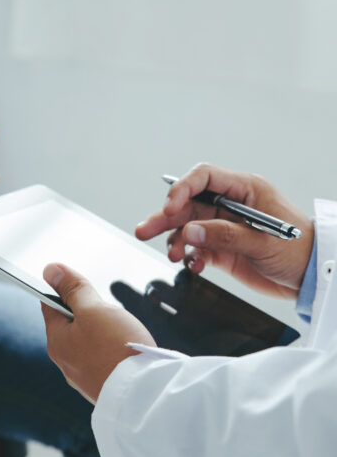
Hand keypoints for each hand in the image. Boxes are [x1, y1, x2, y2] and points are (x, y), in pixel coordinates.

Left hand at [41, 263, 155, 403]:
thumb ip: (73, 289)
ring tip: (121, 331)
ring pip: (89, 340)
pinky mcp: (103, 386)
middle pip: (71, 323)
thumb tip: (50, 270)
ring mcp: (84, 376)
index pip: (49, 305)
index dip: (64, 289)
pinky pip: (104, 358)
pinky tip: (127, 349)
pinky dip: (113, 348)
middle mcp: (65, 361)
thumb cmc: (118, 349)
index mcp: (56, 341)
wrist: (146, 396)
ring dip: (103, 330)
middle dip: (90, 311)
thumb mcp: (93, 308)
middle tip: (108, 312)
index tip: (80, 285)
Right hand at [135, 163, 313, 298]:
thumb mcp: (263, 241)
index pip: (203, 178)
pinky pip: (196, 248)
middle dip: (165, 217)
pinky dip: (190, 256)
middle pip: (187, 204)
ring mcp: (223, 226)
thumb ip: (225, 235)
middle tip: (145, 230)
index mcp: (243, 190)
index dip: (182, 189)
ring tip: (172, 254)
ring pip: (187, 227)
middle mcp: (229, 205)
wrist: (312, 279)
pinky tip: (193, 264)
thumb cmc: (299, 251)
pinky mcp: (221, 247)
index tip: (169, 207)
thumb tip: (190, 232)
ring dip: (174, 240)